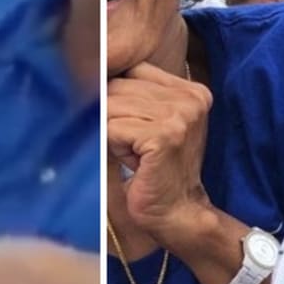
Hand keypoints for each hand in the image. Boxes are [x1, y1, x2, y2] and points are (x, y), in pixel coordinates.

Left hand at [107, 64, 213, 244]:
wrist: (177, 212)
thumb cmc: (158, 170)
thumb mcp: (152, 123)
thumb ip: (133, 95)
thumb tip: (90, 70)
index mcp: (193, 90)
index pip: (133, 71)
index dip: (115, 97)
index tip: (121, 125)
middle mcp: (192, 98)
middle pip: (119, 87)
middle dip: (111, 117)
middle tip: (130, 147)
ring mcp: (181, 115)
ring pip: (113, 107)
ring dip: (112, 135)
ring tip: (134, 156)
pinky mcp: (165, 135)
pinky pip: (114, 128)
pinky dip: (115, 147)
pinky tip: (135, 163)